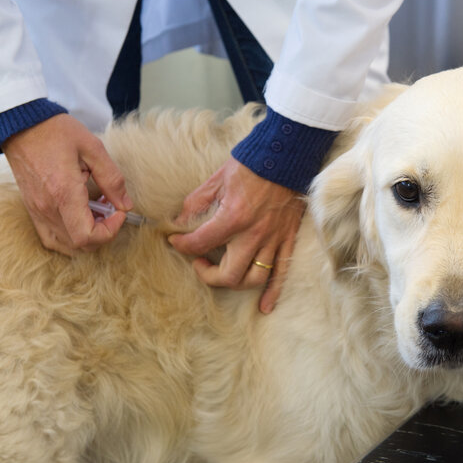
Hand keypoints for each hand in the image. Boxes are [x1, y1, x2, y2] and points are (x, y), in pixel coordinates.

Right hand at [2, 114, 132, 254]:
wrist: (22, 124)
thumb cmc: (57, 132)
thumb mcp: (93, 148)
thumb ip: (112, 179)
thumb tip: (125, 205)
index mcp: (63, 193)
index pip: (87, 236)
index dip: (110, 231)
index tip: (119, 212)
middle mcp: (47, 208)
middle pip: (79, 245)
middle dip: (103, 233)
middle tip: (111, 210)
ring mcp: (37, 211)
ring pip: (66, 245)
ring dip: (88, 236)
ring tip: (97, 212)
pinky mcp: (32, 209)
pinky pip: (51, 237)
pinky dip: (70, 237)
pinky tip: (81, 217)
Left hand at [168, 157, 304, 313]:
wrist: (286, 156)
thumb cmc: (251, 165)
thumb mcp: (217, 180)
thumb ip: (196, 204)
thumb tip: (180, 221)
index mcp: (233, 217)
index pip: (200, 243)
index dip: (181, 245)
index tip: (175, 240)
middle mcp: (254, 234)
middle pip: (229, 275)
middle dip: (208, 274)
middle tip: (198, 261)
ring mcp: (273, 240)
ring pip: (254, 279)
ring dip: (235, 283)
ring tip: (224, 273)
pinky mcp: (287, 240)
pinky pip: (281, 273)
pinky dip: (273, 292)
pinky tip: (264, 307)